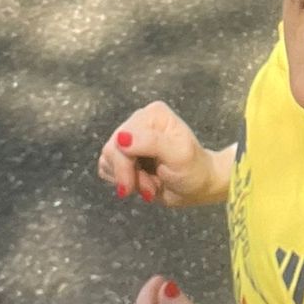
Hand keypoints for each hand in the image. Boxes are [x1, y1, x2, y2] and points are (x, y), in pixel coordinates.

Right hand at [98, 101, 229, 206]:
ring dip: (128, 180)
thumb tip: (121, 137)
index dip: (127, 165)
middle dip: (129, 175)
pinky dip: (122, 181)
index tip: (147, 185)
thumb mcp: (178, 155)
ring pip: (107, 161)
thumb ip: (152, 143)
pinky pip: (106, 168)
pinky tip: (142, 183)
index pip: (122, 137)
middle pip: (112, 150)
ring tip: (150, 185)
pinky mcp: (123, 155)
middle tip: (151, 188)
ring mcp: (129, 138)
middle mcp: (138, 122)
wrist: (196, 186)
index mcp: (153, 114)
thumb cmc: (193, 169)